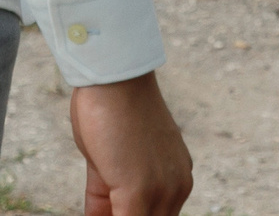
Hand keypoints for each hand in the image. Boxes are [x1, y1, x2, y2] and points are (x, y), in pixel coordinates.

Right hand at [69, 74, 192, 215]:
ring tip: (99, 210)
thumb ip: (109, 194)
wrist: (114, 76)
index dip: (133, 214)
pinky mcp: (138, 192)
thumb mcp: (111, 160)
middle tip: (103, 212)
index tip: (112, 210)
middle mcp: (178, 186)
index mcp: (177, 176)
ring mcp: (161, 191)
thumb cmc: (108, 108)